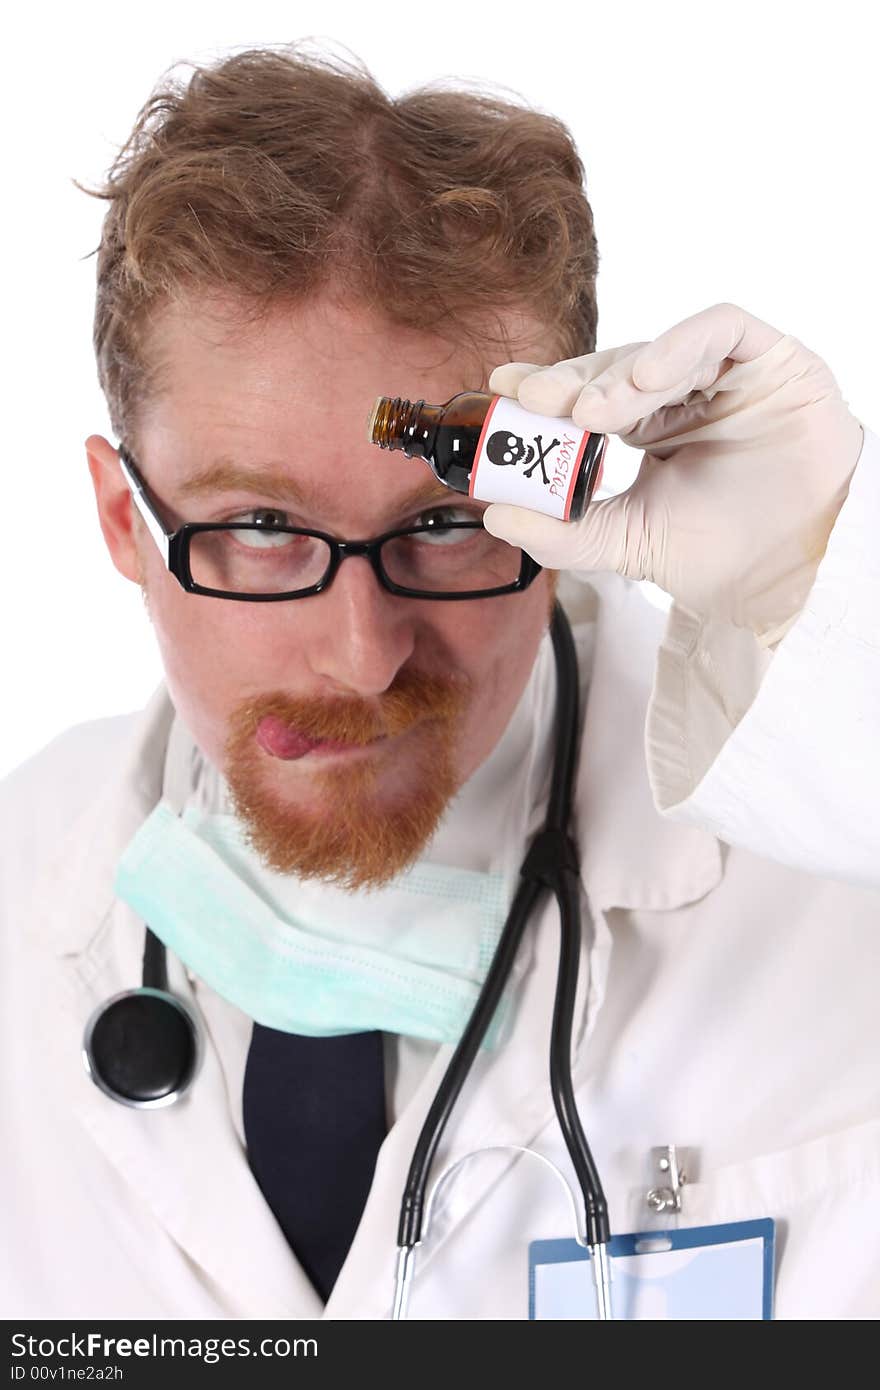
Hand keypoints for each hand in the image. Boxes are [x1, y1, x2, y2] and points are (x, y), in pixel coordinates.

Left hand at [484, 303, 864, 643]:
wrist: (794, 575)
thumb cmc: (723, 553)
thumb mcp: (629, 544)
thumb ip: (566, 534)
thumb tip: (495, 516)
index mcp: (650, 428)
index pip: (589, 394)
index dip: (547, 388)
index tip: (504, 391)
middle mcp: (684, 395)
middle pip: (616, 368)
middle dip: (573, 381)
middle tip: (536, 398)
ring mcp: (727, 375)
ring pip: (660, 351)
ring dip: (618, 376)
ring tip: (592, 412)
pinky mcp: (771, 359)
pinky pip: (721, 330)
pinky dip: (678, 346)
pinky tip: (645, 378)